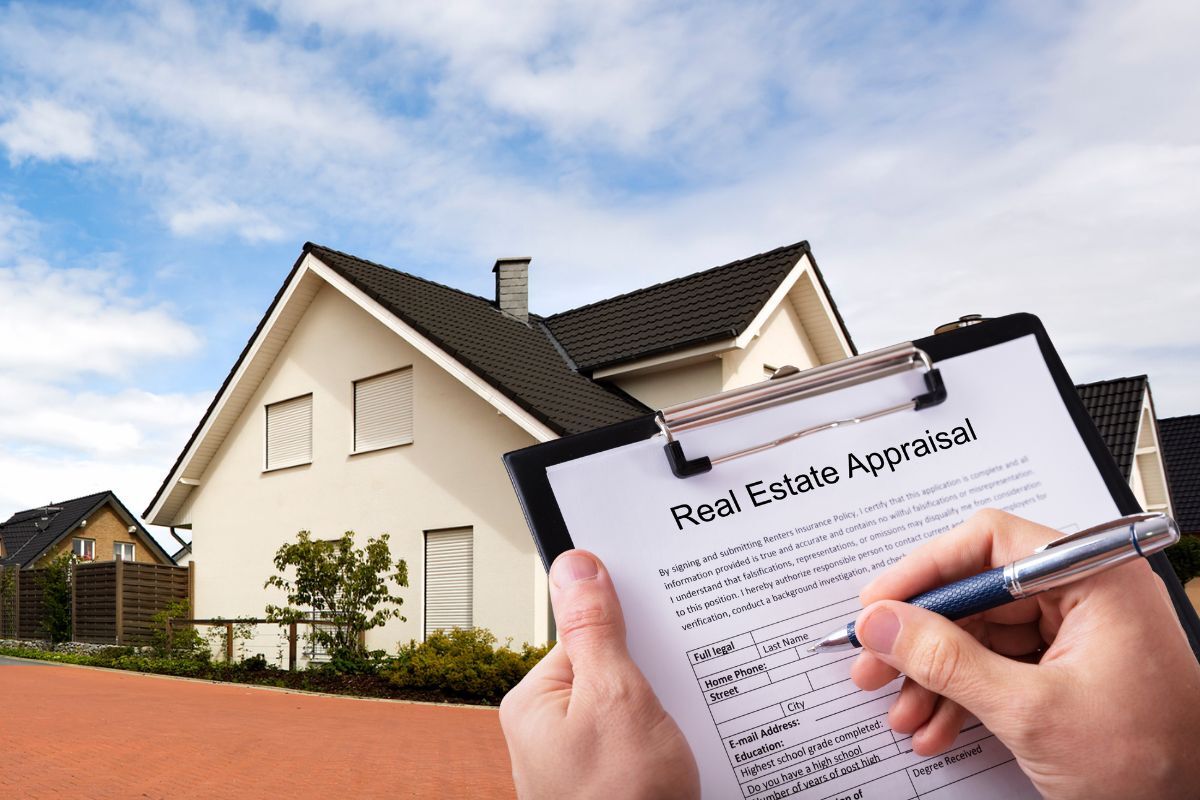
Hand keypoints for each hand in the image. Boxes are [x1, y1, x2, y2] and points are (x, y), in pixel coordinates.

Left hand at [499, 550, 698, 799]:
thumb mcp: (614, 698)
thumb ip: (595, 630)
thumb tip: (575, 564)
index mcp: (535, 701)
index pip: (584, 632)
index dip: (628, 625)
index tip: (663, 615)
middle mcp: (551, 729)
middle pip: (612, 667)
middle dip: (652, 671)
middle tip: (678, 686)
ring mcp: (583, 758)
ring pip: (634, 705)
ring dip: (667, 707)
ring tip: (683, 726)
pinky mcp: (614, 778)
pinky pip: (643, 737)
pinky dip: (670, 737)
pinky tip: (688, 745)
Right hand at [849, 509, 1199, 799]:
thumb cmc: (1153, 762)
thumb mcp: (1030, 710)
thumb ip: (946, 660)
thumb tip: (883, 623)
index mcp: (1095, 577)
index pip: (988, 543)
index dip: (924, 570)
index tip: (879, 604)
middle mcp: (1086, 593)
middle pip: (977, 592)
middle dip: (921, 639)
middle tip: (875, 663)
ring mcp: (1078, 631)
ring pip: (980, 635)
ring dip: (935, 677)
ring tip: (903, 710)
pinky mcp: (1069, 667)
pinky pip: (998, 665)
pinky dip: (962, 695)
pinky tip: (936, 725)